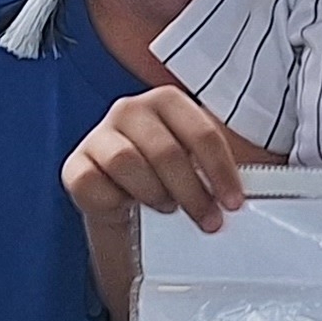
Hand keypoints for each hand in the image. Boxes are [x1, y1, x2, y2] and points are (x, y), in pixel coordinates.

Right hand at [64, 90, 250, 233]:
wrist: (127, 201)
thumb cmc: (168, 178)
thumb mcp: (197, 166)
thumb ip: (217, 170)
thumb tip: (245, 195)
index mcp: (167, 101)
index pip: (201, 132)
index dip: (220, 170)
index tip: (232, 202)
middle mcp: (130, 110)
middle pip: (166, 150)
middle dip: (192, 192)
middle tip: (207, 219)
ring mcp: (99, 135)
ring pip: (127, 161)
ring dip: (154, 193)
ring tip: (167, 207)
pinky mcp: (75, 165)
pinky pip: (92, 183)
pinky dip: (114, 201)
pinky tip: (127, 206)